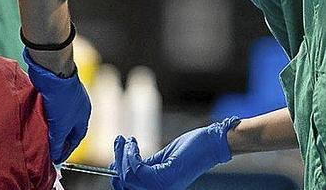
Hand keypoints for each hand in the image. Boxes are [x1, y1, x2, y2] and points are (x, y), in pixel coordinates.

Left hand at [23, 49, 90, 162]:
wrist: (53, 70)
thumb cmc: (63, 97)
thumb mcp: (61, 125)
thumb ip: (58, 141)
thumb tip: (54, 155)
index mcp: (84, 115)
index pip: (76, 138)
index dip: (66, 149)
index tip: (56, 158)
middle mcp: (77, 106)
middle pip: (67, 128)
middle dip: (58, 139)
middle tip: (47, 149)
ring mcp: (66, 97)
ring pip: (57, 117)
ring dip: (50, 126)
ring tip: (39, 135)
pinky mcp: (54, 89)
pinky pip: (49, 107)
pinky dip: (44, 115)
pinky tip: (36, 119)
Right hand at [110, 118, 239, 189]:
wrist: (211, 144)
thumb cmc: (190, 149)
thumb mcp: (161, 158)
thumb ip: (144, 164)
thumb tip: (121, 162)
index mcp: (159, 188)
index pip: (128, 188)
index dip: (116, 174)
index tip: (115, 154)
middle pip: (125, 184)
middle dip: (118, 160)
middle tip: (120, 141)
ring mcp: (163, 186)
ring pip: (130, 176)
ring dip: (124, 155)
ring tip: (128, 141)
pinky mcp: (166, 176)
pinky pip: (139, 169)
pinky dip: (132, 154)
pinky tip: (134, 143)